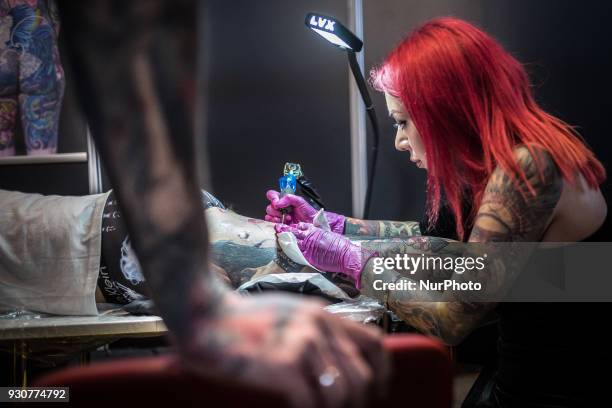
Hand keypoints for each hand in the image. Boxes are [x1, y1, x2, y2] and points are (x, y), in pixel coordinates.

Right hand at [181, 292, 388, 407]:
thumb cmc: (240, 320)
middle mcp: (319, 325)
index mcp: (323, 315)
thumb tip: (335, 362)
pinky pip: (313, 402)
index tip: (376, 393)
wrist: (203, 314)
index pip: (375, 342)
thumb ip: (313, 330)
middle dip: (357, 405)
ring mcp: (303, 342)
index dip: (383, 373)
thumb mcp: (287, 314)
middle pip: (363, 376)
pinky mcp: (284, 362)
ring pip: (344, 393)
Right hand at [265, 190, 344, 233]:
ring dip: (276, 217)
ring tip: (287, 218)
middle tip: (285, 212)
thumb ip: (289, 198)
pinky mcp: (280, 227)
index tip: (277, 202)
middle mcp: (281, 209)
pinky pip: (272, 225)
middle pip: (269, 207)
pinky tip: (284, 224)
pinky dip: (276, 223)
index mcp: (285, 201)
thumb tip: (278, 202)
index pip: (273, 195)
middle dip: (276, 210)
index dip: (272, 197)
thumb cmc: (309, 214)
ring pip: (269, 216)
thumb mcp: (301, 202)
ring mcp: (280, 219)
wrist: (314, 226)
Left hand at [275, 223, 375, 288]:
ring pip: (292, 242)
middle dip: (284, 230)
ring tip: (278, 237)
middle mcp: (310, 237)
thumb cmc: (341, 245)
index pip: (301, 226)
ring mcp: (308, 247)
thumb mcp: (328, 235)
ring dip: (285, 240)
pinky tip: (285, 251)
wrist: (346, 254)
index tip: (288, 226)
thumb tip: (315, 238)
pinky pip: (297, 254)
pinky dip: (291, 252)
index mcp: (315, 230)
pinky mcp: (309, 257)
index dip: (294, 227)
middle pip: (293, 232)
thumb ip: (319, 235)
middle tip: (277, 228)